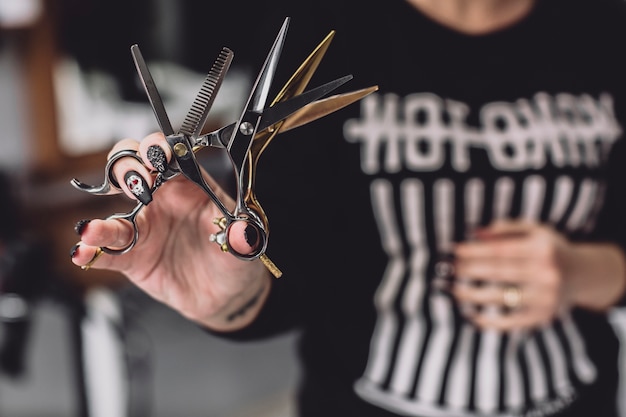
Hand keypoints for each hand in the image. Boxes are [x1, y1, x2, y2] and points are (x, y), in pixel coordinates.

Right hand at [70, 133, 271, 330]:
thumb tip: (241, 232)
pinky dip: (93, 252)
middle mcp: (162, 201)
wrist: (225, 293)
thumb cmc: (233, 256)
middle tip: (135, 184)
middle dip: (127, 169)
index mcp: (190, 186)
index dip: (159, 148)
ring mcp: (145, 228)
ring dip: (101, 220)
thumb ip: (242, 234)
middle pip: (133, 171)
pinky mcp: (134, 258)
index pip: (170, 155)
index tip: (157, 155)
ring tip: (94, 230)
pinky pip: (109, 252)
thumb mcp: (244, 242)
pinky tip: (83, 253)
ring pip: (114, 214)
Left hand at [451, 220, 572, 330]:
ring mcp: (545, 297)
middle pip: (498, 272)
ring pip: (500, 297)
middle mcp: (546, 273)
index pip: (500, 250)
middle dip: (469, 270)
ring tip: (454, 290)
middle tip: (448, 270)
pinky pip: (511, 321)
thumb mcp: (534, 230)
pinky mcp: (542, 316)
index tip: (454, 250)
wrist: (582, 275)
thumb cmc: (548, 248)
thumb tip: (475, 232)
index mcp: (542, 249)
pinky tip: (471, 315)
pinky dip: (489, 321)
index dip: (474, 251)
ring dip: (472, 294)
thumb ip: (505, 228)